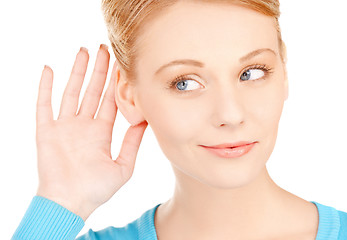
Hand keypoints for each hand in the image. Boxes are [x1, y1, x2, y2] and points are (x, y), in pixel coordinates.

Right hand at [35, 45, 147, 220]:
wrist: (69, 203)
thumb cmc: (96, 190)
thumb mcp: (123, 165)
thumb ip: (132, 143)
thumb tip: (146, 121)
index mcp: (101, 132)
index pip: (110, 101)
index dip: (116, 83)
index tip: (121, 65)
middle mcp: (84, 125)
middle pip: (93, 91)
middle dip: (99, 70)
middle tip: (105, 48)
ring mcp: (65, 126)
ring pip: (71, 91)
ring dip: (77, 71)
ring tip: (84, 51)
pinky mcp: (46, 130)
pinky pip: (44, 104)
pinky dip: (45, 86)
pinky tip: (49, 69)